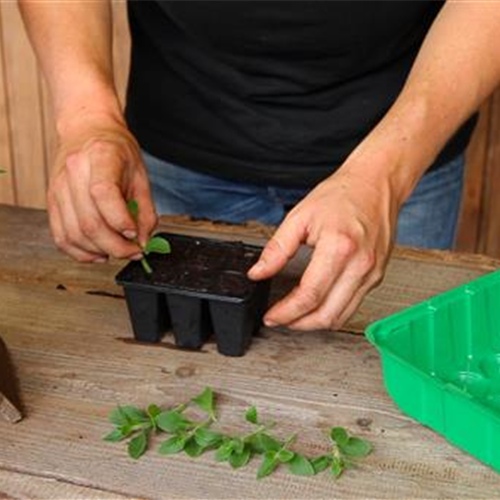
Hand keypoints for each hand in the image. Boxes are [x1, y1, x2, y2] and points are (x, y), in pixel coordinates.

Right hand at [47, 112, 156, 262]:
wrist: (87, 131)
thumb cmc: (116, 151)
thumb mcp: (141, 175)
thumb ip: (145, 211)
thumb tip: (142, 241)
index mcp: (100, 158)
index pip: (103, 194)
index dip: (121, 221)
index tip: (136, 233)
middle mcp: (73, 172)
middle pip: (90, 223)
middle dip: (116, 246)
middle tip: (134, 251)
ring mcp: (58, 188)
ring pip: (75, 235)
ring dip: (100, 251)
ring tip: (119, 251)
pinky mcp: (51, 202)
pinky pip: (61, 237)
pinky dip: (81, 252)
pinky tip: (99, 253)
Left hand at [248, 164, 400, 330]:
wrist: (376, 184)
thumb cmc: (342, 195)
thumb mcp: (300, 217)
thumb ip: (277, 249)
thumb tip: (258, 273)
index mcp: (340, 248)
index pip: (309, 296)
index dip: (286, 312)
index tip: (271, 316)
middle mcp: (360, 265)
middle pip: (327, 315)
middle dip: (298, 324)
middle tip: (280, 320)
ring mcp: (372, 274)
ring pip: (341, 316)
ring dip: (315, 323)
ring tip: (295, 316)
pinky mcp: (377, 276)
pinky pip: (352, 306)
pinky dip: (332, 312)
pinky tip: (316, 305)